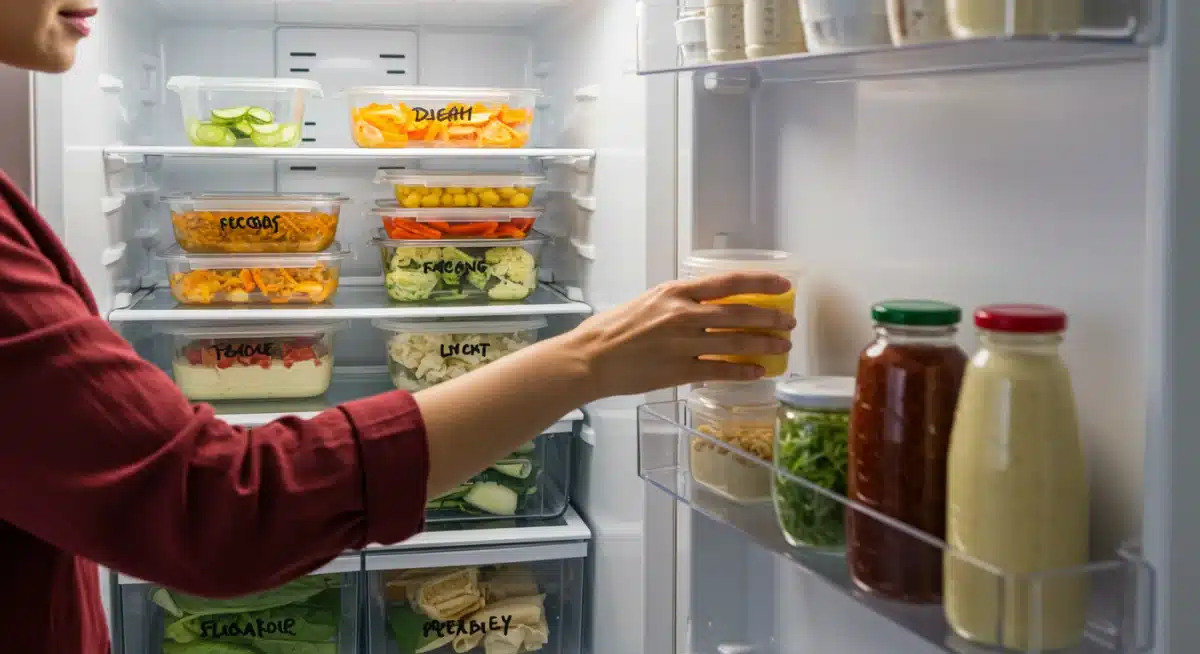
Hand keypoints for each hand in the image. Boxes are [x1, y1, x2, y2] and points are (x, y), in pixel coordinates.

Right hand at [556, 271, 795, 397]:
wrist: (590, 358)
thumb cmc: (612, 328)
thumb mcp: (648, 301)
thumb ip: (678, 301)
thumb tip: (707, 304)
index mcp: (675, 292)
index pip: (728, 282)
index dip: (760, 283)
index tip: (783, 285)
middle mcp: (683, 315)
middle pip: (739, 313)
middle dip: (770, 318)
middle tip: (788, 322)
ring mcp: (682, 344)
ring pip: (735, 342)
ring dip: (764, 344)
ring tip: (782, 347)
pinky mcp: (679, 371)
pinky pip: (719, 370)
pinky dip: (742, 371)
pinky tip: (757, 371)